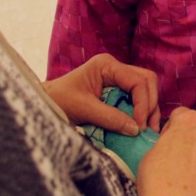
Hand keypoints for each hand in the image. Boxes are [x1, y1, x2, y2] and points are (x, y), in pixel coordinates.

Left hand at [44, 53, 159, 134]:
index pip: (137, 80)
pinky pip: (136, 98)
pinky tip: (139, 126)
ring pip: (145, 89)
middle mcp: (115, 68)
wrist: (45, 104)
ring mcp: (117, 78)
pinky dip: (141, 112)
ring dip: (149, 109)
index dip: (143, 103)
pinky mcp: (117, 91)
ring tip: (147, 130)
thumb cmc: (59, 101)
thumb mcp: (84, 109)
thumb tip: (135, 129)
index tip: (140, 125)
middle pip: (146, 81)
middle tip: (147, 128)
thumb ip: (110, 118)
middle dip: (150, 104)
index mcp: (107, 65)